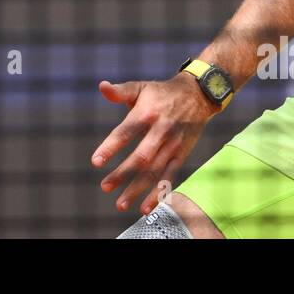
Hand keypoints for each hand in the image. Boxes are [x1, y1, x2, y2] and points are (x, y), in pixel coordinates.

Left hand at [93, 74, 218, 214]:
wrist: (198, 95)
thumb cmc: (161, 92)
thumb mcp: (141, 87)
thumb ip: (120, 92)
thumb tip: (101, 86)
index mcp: (147, 112)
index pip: (126, 132)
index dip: (111, 147)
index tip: (96, 162)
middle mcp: (161, 130)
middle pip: (141, 157)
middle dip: (122, 174)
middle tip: (105, 187)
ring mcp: (172, 144)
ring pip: (155, 171)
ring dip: (138, 189)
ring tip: (121, 204)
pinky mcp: (181, 154)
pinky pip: (169, 176)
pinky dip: (159, 193)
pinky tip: (146, 207)